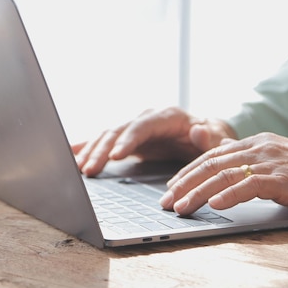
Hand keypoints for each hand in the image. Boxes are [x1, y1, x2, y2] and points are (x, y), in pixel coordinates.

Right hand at [72, 107, 236, 176]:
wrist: (205, 135)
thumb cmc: (212, 138)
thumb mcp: (217, 139)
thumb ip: (210, 138)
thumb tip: (198, 130)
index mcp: (168, 116)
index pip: (144, 125)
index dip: (128, 139)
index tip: (115, 156)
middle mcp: (147, 119)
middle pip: (120, 131)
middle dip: (103, 150)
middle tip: (89, 170)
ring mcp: (135, 128)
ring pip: (108, 136)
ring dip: (91, 151)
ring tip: (77, 169)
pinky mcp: (128, 139)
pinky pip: (105, 141)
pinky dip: (88, 146)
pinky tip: (71, 154)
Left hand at [159, 132, 287, 215]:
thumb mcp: (275, 165)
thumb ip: (249, 167)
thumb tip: (222, 182)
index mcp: (255, 143)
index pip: (212, 156)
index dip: (188, 172)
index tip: (172, 187)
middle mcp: (258, 148)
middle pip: (211, 164)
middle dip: (184, 183)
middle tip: (166, 201)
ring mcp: (270, 161)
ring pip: (223, 175)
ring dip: (198, 192)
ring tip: (181, 207)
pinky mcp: (283, 177)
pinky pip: (249, 185)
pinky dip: (229, 195)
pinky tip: (214, 205)